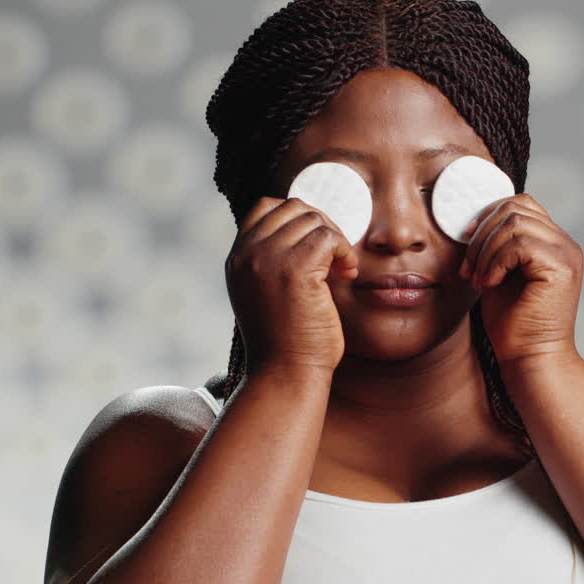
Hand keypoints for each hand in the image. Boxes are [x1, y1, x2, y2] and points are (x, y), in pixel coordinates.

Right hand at [226, 196, 359, 374]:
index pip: (265, 207)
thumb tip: (308, 231)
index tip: (316, 245)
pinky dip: (345, 251)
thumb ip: (271, 262)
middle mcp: (247, 254)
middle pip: (293, 208)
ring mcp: (269, 258)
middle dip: (322, 225)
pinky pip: (329, 237)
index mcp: (237, 259)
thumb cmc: (285, 342)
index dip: (298, 218)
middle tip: (335, 257)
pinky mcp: (296, 269)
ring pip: (314, 220)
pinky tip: (346, 273)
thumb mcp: (264, 294)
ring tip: (341, 269)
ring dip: (337, 240)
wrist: (285, 375)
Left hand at [457, 193, 583, 365]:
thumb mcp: (498, 274)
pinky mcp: (561, 267)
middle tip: (468, 266)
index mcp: (551, 243)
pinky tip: (490, 283)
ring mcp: (566, 254)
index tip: (466, 240)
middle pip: (516, 207)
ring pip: (515, 222)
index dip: (489, 216)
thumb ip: (495, 247)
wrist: (529, 358)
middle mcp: (564, 244)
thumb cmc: (513, 325)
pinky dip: (497, 261)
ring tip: (478, 278)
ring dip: (486, 250)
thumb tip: (470, 224)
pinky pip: (520, 243)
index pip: (521, 204)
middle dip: (482, 233)